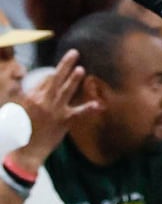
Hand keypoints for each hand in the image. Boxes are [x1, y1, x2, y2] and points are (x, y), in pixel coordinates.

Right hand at [15, 50, 99, 167]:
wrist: (27, 151)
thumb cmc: (23, 130)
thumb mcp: (21, 110)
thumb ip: (30, 96)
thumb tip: (38, 82)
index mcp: (32, 98)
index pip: (45, 80)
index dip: (53, 74)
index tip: (57, 71)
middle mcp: (43, 101)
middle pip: (55, 79)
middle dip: (65, 65)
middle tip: (75, 53)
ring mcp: (55, 110)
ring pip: (66, 91)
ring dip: (74, 79)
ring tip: (82, 69)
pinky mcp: (64, 120)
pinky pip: (78, 112)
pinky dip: (89, 108)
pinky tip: (99, 104)